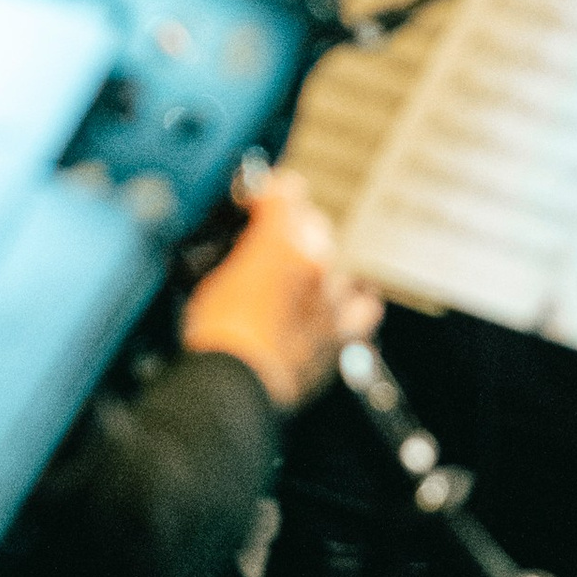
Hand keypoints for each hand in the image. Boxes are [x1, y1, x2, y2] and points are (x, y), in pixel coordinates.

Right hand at [181, 165, 380, 412]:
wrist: (232, 384)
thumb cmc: (216, 334)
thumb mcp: (213, 274)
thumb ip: (241, 249)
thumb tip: (247, 245)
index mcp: (281, 239)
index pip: (288, 191)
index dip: (270, 194)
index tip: (259, 202)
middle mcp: (316, 262)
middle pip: (316, 225)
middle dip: (294, 228)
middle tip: (269, 246)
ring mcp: (333, 298)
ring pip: (337, 264)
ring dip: (317, 267)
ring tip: (295, 281)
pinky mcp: (341, 334)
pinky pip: (364, 306)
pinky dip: (352, 300)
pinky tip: (337, 302)